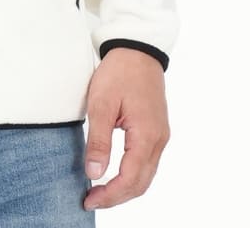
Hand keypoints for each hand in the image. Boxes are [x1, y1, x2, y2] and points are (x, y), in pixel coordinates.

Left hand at [82, 47, 169, 210]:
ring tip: (100, 192)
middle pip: (141, 183)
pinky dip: (131, 175)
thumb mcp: (101, 103)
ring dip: (125, 188)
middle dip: (117, 196)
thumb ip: (99, 140)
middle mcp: (158, 140)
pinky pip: (146, 162)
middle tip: (92, 200)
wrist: (137, 49)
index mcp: (147, 135)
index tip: (89, 200)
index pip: (130, 179)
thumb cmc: (119, 72)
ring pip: (146, 175)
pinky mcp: (156, 130)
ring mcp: (160, 136)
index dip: (110, 194)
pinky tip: (114, 174)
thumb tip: (94, 174)